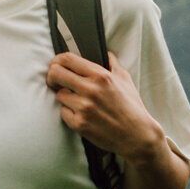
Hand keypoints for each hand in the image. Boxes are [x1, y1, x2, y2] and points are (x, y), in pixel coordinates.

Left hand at [46, 50, 165, 160]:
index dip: (56, 60)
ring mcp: (84, 107)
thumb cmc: (132, 106)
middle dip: (52, 77)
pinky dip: (69, 113)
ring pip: (59, 95)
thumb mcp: (125, 79)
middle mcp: (91, 89)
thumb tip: (106, 53)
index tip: (56, 65)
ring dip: (65, 97)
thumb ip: (113, 63)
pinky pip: (63, 113)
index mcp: (101, 75)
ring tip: (77, 102)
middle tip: (56, 82)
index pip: (67, 59)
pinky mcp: (79, 124)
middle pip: (56, 74)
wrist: (137, 135)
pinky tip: (81, 115)